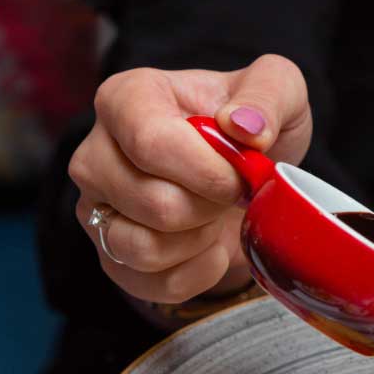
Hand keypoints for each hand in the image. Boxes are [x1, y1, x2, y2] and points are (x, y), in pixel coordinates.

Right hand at [69, 55, 310, 302]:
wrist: (245, 177)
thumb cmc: (252, 128)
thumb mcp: (280, 90)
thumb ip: (268, 94)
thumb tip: (244, 126)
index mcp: (126, 98)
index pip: (151, 142)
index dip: (207, 170)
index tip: (242, 174)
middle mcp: (96, 152)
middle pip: (153, 201)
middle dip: (211, 206)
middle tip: (233, 192)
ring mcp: (94, 207)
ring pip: (143, 248)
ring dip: (200, 240)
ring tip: (217, 214)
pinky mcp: (108, 253)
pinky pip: (149, 283)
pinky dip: (196, 273)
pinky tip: (212, 246)